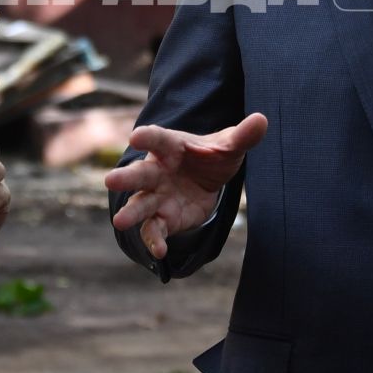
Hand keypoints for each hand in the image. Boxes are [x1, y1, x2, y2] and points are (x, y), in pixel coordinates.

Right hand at [105, 113, 267, 258]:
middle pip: (140, 174)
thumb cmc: (212, 156)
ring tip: (119, 221)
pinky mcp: (164, 218)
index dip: (147, 138)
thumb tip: (262, 120)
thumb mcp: (230, 146)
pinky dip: (154, 240)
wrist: (208, 180)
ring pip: (140, 204)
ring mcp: (157, 196)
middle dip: (126, 178)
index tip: (136, 137)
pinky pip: (155, 230)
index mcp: (171, 147)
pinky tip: (160, 252)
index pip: (157, 139)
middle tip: (110, 180)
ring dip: (131, 212)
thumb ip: (243, 135)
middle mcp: (157, 171)